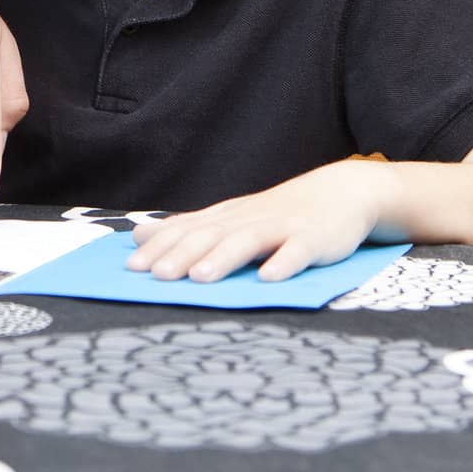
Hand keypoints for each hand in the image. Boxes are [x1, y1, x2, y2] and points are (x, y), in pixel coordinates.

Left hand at [125, 162, 384, 282]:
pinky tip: (269, 278)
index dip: (161, 248)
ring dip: (223, 259)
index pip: (189, 229)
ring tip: (201, 277)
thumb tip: (138, 236)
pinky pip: (298, 251)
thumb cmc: (279, 213)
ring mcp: (283, 227)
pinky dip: (284, 262)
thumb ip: (188, 228)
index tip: (132, 267)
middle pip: (212, 235)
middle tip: (157, 275)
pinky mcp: (314, 239)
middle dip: (183, 254)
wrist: (341, 192)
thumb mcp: (231, 218)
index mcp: (228, 217)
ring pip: (249, 241)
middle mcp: (250, 219)